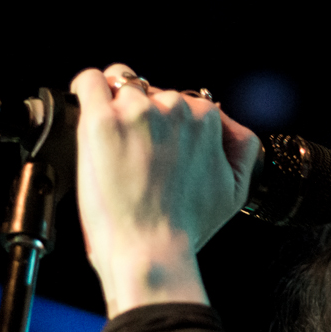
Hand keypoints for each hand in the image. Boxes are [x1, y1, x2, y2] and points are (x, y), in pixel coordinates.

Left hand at [71, 64, 260, 316]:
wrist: (152, 249)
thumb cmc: (187, 227)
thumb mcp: (235, 190)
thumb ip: (242, 148)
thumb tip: (227, 125)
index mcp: (207, 119)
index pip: (186, 103)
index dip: (171, 127)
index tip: (160, 152)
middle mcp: (175, 107)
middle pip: (154, 93)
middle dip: (145, 118)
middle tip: (137, 156)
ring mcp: (137, 112)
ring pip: (123, 86)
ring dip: (118, 108)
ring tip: (115, 145)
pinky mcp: (101, 121)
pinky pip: (90, 82)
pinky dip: (88, 89)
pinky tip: (89, 107)